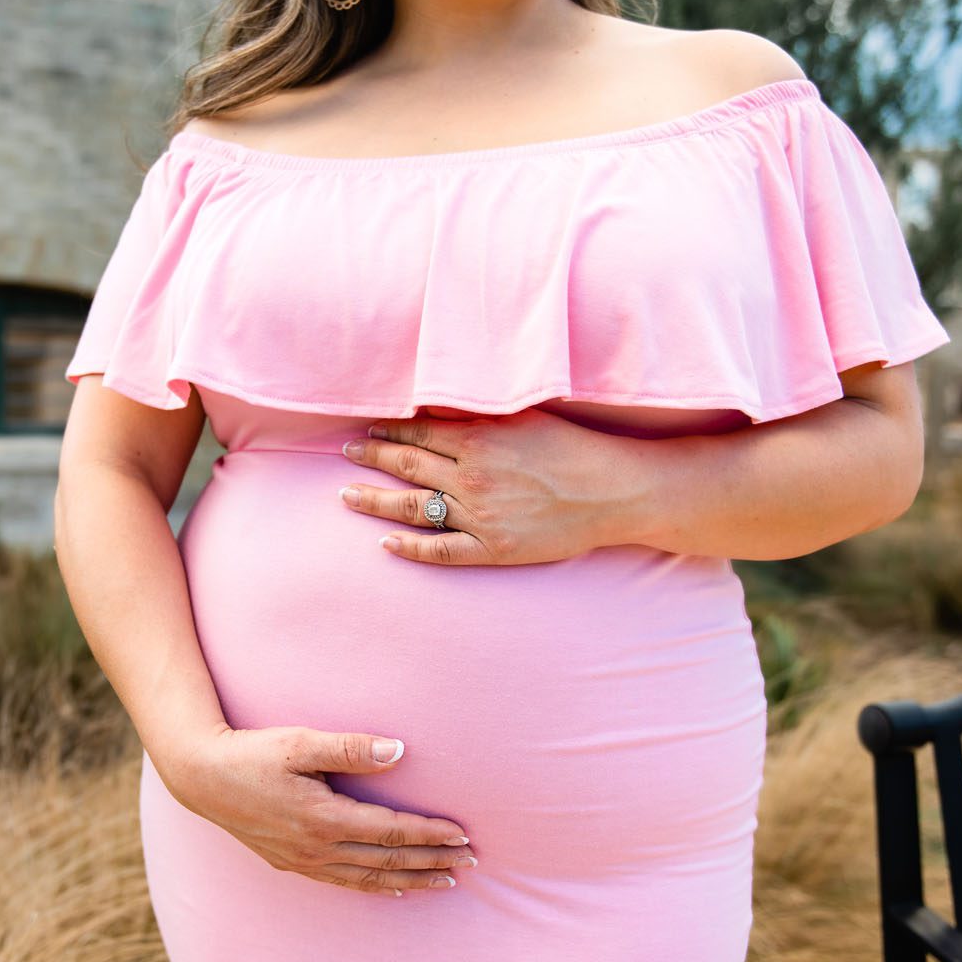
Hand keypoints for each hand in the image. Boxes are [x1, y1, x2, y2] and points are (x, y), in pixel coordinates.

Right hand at [161, 726, 476, 896]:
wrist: (200, 777)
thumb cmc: (252, 753)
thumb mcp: (300, 742)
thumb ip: (351, 747)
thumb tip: (400, 751)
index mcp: (324, 819)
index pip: (392, 831)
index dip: (431, 835)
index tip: (464, 835)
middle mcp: (317, 848)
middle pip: (388, 861)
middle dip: (433, 861)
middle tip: (472, 862)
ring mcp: (303, 861)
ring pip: (370, 879)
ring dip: (412, 880)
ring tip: (446, 881)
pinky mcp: (290, 863)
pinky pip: (344, 883)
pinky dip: (375, 887)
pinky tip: (394, 889)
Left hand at [338, 408, 625, 564]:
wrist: (614, 492)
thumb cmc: (576, 448)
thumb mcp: (526, 418)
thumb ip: (479, 415)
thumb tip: (436, 410)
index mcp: (479, 441)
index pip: (419, 435)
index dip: (388, 433)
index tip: (367, 430)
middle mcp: (472, 479)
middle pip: (408, 467)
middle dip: (371, 459)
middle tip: (346, 454)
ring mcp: (480, 517)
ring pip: (414, 508)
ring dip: (376, 501)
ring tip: (348, 496)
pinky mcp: (493, 549)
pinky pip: (442, 551)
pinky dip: (411, 549)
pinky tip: (386, 545)